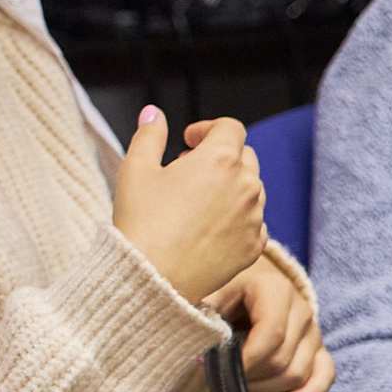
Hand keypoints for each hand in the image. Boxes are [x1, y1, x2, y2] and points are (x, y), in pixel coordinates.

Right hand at [112, 108, 266, 302]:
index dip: (207, 128)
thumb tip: (153, 113)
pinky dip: (236, 218)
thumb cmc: (142, 221)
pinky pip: (254, 222)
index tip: (187, 141)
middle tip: (188, 172)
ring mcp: (255, 217)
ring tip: (195, 203)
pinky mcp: (256, 245)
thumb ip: (149, 135)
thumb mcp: (135, 169)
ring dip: (229, 187)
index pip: (230, 127)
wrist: (154, 278)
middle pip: (245, 156)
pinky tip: (206, 228)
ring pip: (251, 189)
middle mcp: (246, 185)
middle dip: (220, 156)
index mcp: (220, 159)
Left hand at [206, 257, 334, 391]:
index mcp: (276, 290)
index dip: (247, 359)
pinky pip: (325, 376)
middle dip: (251, 377)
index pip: (271, 333)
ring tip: (239, 390)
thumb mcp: (212, 293)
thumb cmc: (227, 292)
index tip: (219, 372)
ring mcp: (314, 332)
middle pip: (283, 358)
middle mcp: (302, 311)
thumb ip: (205, 318)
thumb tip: (202, 358)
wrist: (252, 284)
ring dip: (268, 389)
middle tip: (222, 382)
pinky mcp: (320, 350)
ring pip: (299, 373)